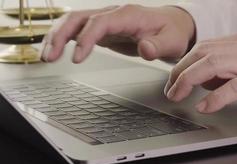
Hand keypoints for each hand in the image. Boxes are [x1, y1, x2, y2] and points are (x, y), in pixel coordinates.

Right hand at [41, 5, 194, 62]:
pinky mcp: (104, 30)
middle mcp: (113, 14)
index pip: (99, 22)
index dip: (85, 38)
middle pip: (78, 18)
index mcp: (128, 15)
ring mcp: (106, 21)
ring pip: (73, 22)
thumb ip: (158, 46)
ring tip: (46, 57)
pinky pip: (78, 30)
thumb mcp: (172, 41)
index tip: (77, 58)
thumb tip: (145, 49)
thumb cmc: (173, 32)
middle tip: (49, 57)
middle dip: (60, 36)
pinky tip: (54, 50)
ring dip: (56, 37)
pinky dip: (64, 39)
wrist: (173, 27)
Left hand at [165, 30, 236, 118]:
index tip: (174, 77)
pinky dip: (215, 97)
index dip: (185, 62)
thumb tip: (204, 79)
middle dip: (181, 71)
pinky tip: (205, 106)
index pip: (207, 46)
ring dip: (189, 81)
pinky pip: (234, 87)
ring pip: (214, 64)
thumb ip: (231, 68)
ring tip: (177, 95)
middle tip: (170, 89)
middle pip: (204, 53)